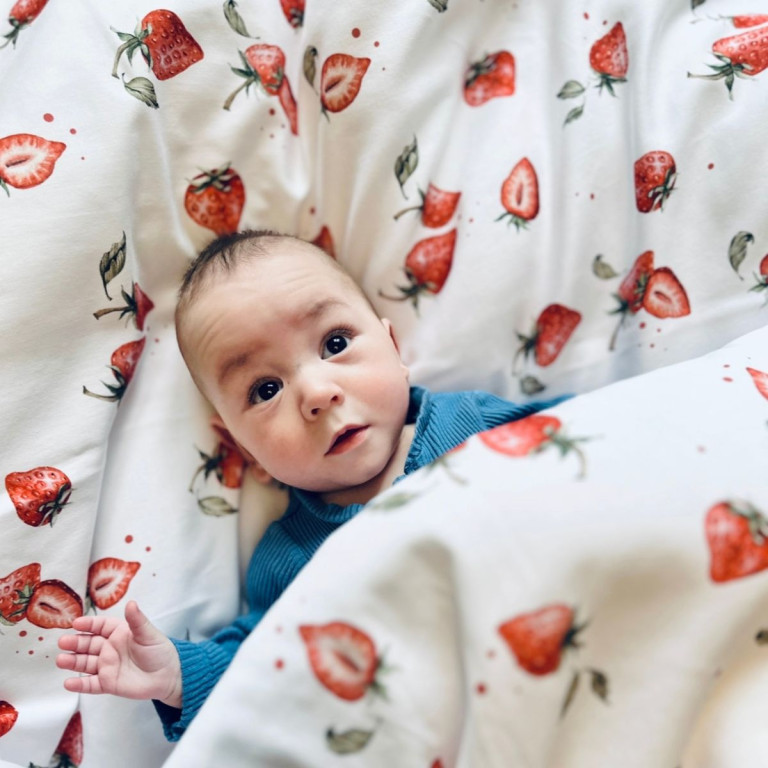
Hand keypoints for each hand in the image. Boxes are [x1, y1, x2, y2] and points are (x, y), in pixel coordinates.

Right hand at [56, 600, 182, 707]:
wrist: (168, 675)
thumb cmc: (159, 650)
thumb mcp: (148, 633)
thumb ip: (137, 620)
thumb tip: (131, 603)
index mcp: (119, 633)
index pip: (100, 626)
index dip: (88, 624)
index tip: (76, 623)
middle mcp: (110, 648)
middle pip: (88, 644)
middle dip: (75, 642)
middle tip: (62, 642)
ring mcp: (107, 666)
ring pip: (85, 663)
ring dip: (73, 661)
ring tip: (61, 660)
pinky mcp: (108, 683)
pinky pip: (90, 684)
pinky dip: (79, 684)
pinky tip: (68, 683)